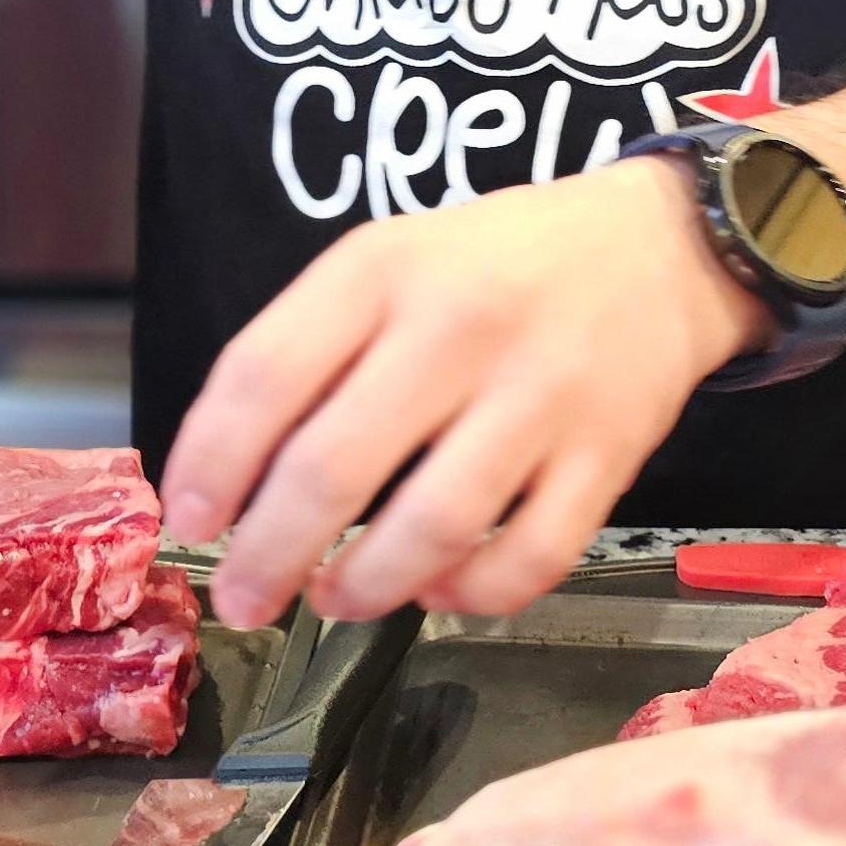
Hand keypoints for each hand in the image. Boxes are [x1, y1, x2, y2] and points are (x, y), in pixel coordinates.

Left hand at [161, 158, 765, 628]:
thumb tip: (224, 476)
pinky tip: (437, 589)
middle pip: (334, 467)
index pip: (264, 373)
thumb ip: (310, 348)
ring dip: (362, 587)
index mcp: (384, 269)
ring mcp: (542, 395)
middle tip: (242, 598)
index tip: (188, 521)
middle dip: (267, 554)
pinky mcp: (608, 456)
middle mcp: (460, 326)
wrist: (657, 247)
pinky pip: (529, 558)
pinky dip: (469, 594)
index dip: (210, 462)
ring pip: (431, 527)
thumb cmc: (494, 266)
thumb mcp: (389, 260)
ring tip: (332, 599)